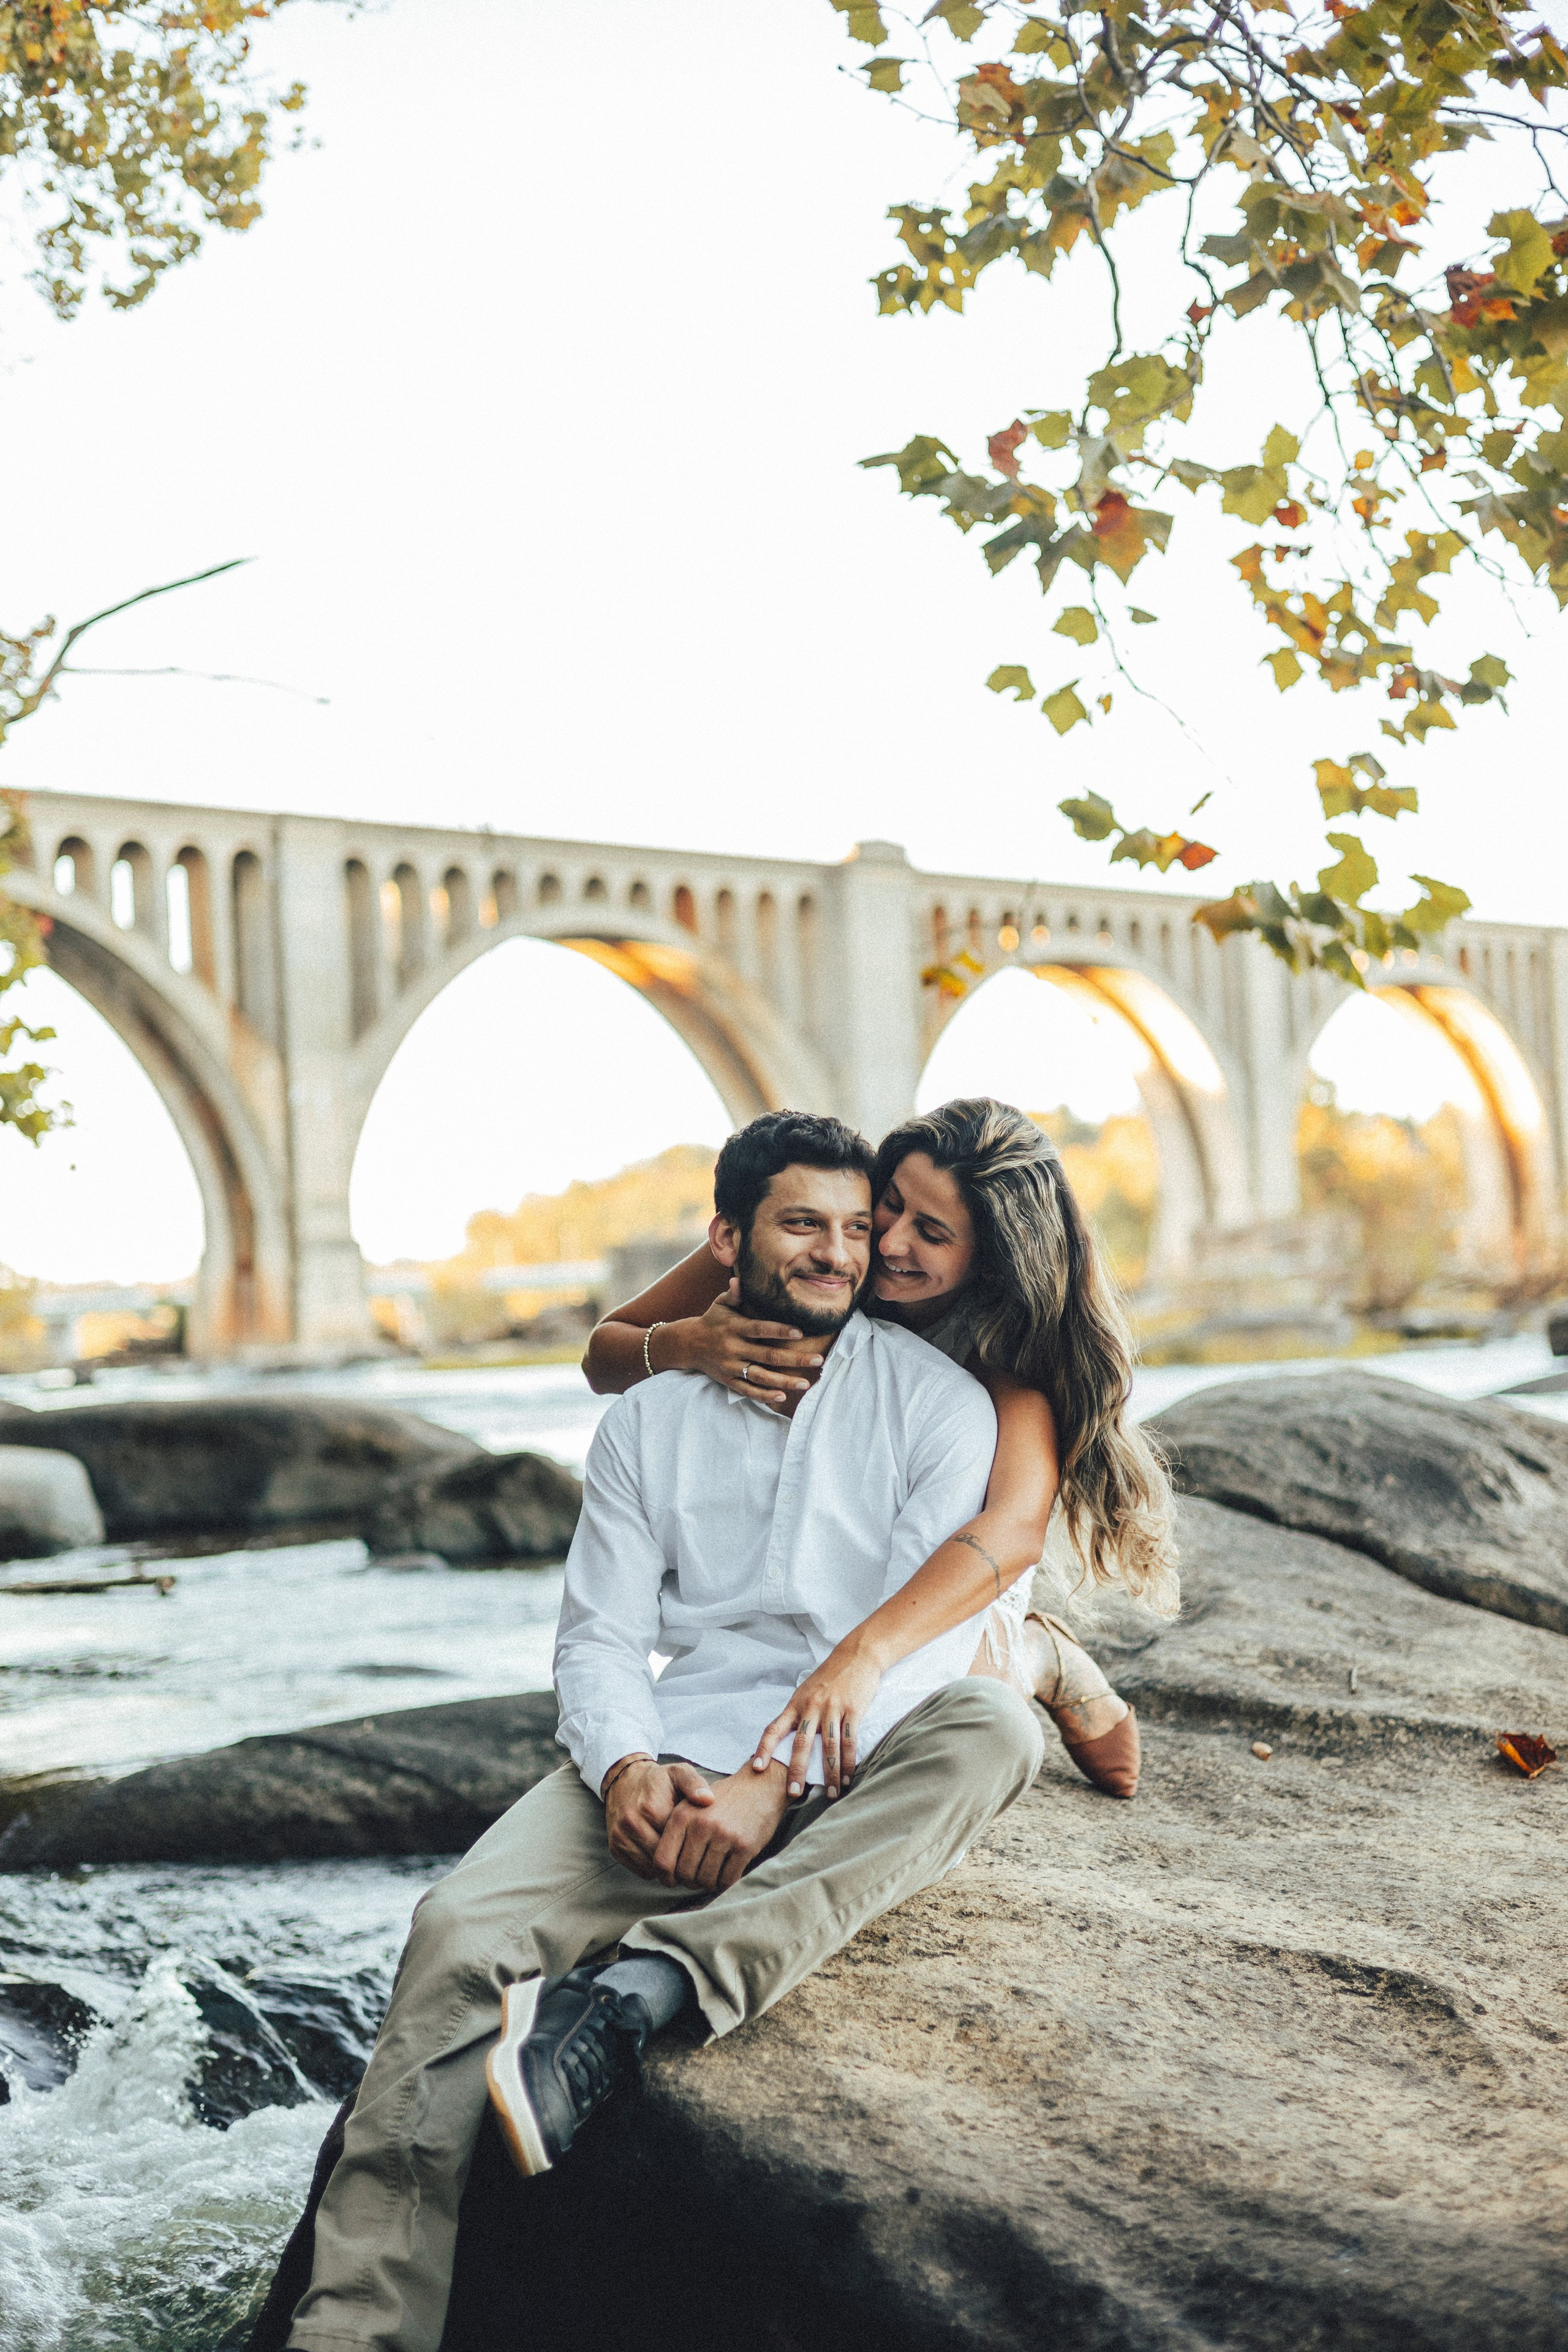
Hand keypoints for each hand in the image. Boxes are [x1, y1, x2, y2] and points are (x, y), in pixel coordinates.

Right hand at [603, 1758, 712, 1879]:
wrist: (625, 1780)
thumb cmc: (658, 1780)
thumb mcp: (678, 1773)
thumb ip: (695, 1784)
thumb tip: (708, 1800)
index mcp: (650, 1808)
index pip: (677, 1840)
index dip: (692, 1842)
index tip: (700, 1838)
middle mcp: (631, 1823)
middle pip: (664, 1856)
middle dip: (680, 1856)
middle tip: (692, 1849)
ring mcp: (620, 1836)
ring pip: (652, 1867)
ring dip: (667, 1864)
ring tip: (678, 1851)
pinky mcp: (614, 1847)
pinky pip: (640, 1870)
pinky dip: (653, 1867)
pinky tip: (662, 1853)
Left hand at [652, 1760, 790, 1892]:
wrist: (760, 1786)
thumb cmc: (723, 1799)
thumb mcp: (693, 1805)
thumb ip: (677, 1832)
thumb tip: (663, 1869)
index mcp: (683, 1815)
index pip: (662, 1860)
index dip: (665, 1877)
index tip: (672, 1881)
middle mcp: (701, 1825)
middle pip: (684, 1874)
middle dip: (689, 1882)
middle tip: (696, 1879)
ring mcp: (723, 1836)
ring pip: (705, 1880)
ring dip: (708, 1884)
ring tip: (711, 1877)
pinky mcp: (744, 1846)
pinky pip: (727, 1879)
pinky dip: (724, 1883)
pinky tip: (725, 1875)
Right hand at [661, 1280, 823, 1407]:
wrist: (687, 1344)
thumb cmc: (712, 1320)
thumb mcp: (720, 1304)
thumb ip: (734, 1294)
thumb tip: (739, 1280)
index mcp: (734, 1327)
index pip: (760, 1329)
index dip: (780, 1331)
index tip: (801, 1333)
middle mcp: (733, 1348)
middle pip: (767, 1356)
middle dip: (794, 1359)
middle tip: (818, 1359)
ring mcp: (730, 1367)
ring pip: (761, 1377)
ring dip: (785, 1381)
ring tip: (806, 1383)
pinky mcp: (728, 1381)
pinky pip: (748, 1391)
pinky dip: (764, 1396)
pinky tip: (782, 1397)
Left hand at [750, 1641, 886, 1799]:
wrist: (856, 1655)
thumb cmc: (829, 1676)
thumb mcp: (806, 1691)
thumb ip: (797, 1714)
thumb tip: (785, 1742)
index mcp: (796, 1704)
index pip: (774, 1728)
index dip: (764, 1748)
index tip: (757, 1767)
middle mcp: (811, 1706)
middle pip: (801, 1743)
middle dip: (796, 1770)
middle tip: (793, 1793)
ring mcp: (832, 1707)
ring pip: (828, 1746)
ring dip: (830, 1773)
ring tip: (832, 1794)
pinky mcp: (853, 1709)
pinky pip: (850, 1741)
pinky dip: (849, 1762)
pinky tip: (849, 1777)